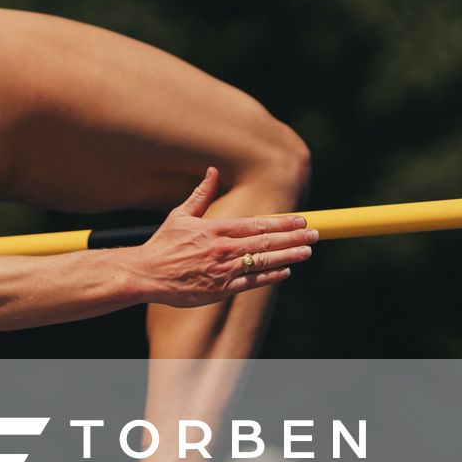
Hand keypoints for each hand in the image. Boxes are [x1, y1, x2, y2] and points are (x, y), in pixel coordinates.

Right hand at [129, 167, 316, 305]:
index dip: (282, 222)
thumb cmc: (163, 244)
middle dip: (293, 237)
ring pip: (264, 261)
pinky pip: (252, 282)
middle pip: (266, 241)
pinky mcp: (220, 290)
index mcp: (216, 229)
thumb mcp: (180, 215)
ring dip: (289, 256)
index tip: (300, 219)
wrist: (146, 274)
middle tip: (315, 234)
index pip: (257, 223)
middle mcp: (223, 249)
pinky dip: (270, 276)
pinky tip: (286, 271)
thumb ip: (201, 194)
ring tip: (308, 251)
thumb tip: (212, 171)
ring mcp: (224, 271)